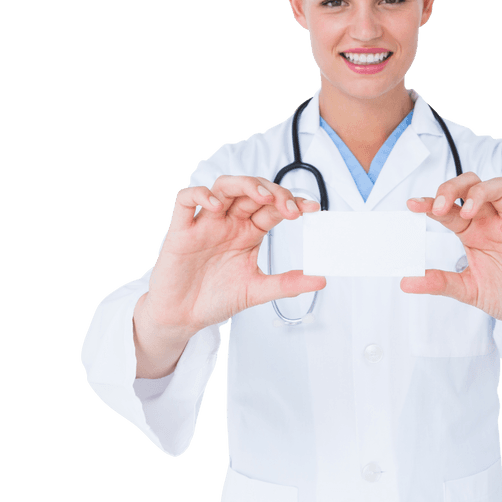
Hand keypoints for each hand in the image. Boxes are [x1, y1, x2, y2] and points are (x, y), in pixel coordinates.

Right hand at [135, 176, 323, 376]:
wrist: (182, 316)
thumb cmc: (215, 299)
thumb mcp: (257, 291)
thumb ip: (287, 283)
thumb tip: (321, 279)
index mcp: (248, 232)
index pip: (273, 207)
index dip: (293, 203)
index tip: (313, 209)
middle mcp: (229, 222)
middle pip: (252, 191)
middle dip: (274, 192)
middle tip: (290, 208)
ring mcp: (205, 223)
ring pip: (223, 187)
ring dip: (244, 185)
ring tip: (262, 197)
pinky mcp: (181, 230)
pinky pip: (185, 200)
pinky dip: (200, 196)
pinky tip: (215, 206)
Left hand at [404, 173, 501, 379]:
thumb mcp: (468, 290)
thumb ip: (440, 283)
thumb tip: (405, 282)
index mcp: (472, 231)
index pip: (449, 208)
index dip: (430, 202)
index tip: (412, 205)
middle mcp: (491, 221)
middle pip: (472, 185)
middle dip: (454, 188)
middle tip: (440, 206)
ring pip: (500, 187)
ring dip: (481, 193)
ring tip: (469, 211)